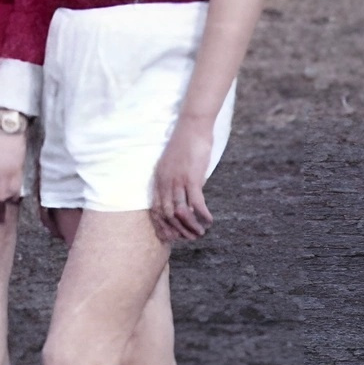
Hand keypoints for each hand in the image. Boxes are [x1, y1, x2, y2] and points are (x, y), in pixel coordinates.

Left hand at [150, 118, 217, 241]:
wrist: (191, 126)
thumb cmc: (185, 145)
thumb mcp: (173, 165)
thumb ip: (174, 181)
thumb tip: (182, 195)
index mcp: (158, 180)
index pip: (155, 209)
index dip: (161, 225)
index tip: (170, 237)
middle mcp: (165, 182)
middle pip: (166, 214)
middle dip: (177, 230)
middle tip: (189, 238)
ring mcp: (177, 180)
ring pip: (180, 212)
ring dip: (191, 226)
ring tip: (201, 232)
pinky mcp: (192, 177)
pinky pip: (195, 202)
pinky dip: (202, 215)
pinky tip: (209, 220)